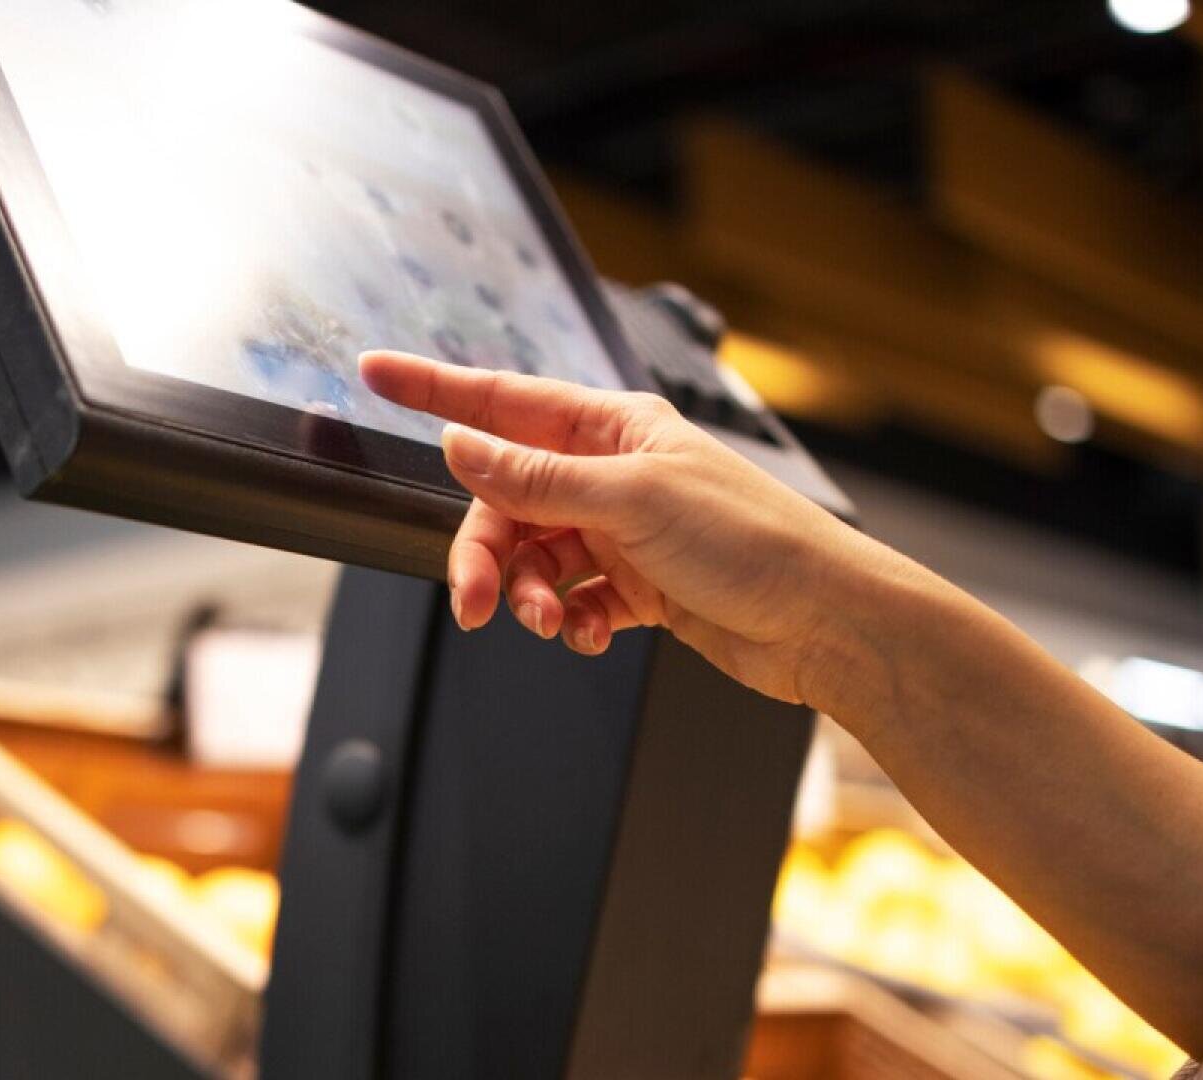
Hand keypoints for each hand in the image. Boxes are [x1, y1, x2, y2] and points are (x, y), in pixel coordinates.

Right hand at [359, 350, 905, 709]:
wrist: (825, 622)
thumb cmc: (756, 541)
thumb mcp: (633, 500)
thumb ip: (537, 480)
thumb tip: (461, 447)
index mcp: (613, 427)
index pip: (503, 401)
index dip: (435, 388)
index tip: (377, 372)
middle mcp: (612, 474)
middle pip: (507, 501)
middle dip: (486, 553)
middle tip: (477, 601)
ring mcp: (623, 531)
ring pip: (535, 557)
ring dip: (531, 594)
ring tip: (554, 622)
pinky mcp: (637, 587)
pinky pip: (572, 600)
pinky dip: (570, 620)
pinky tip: (590, 633)